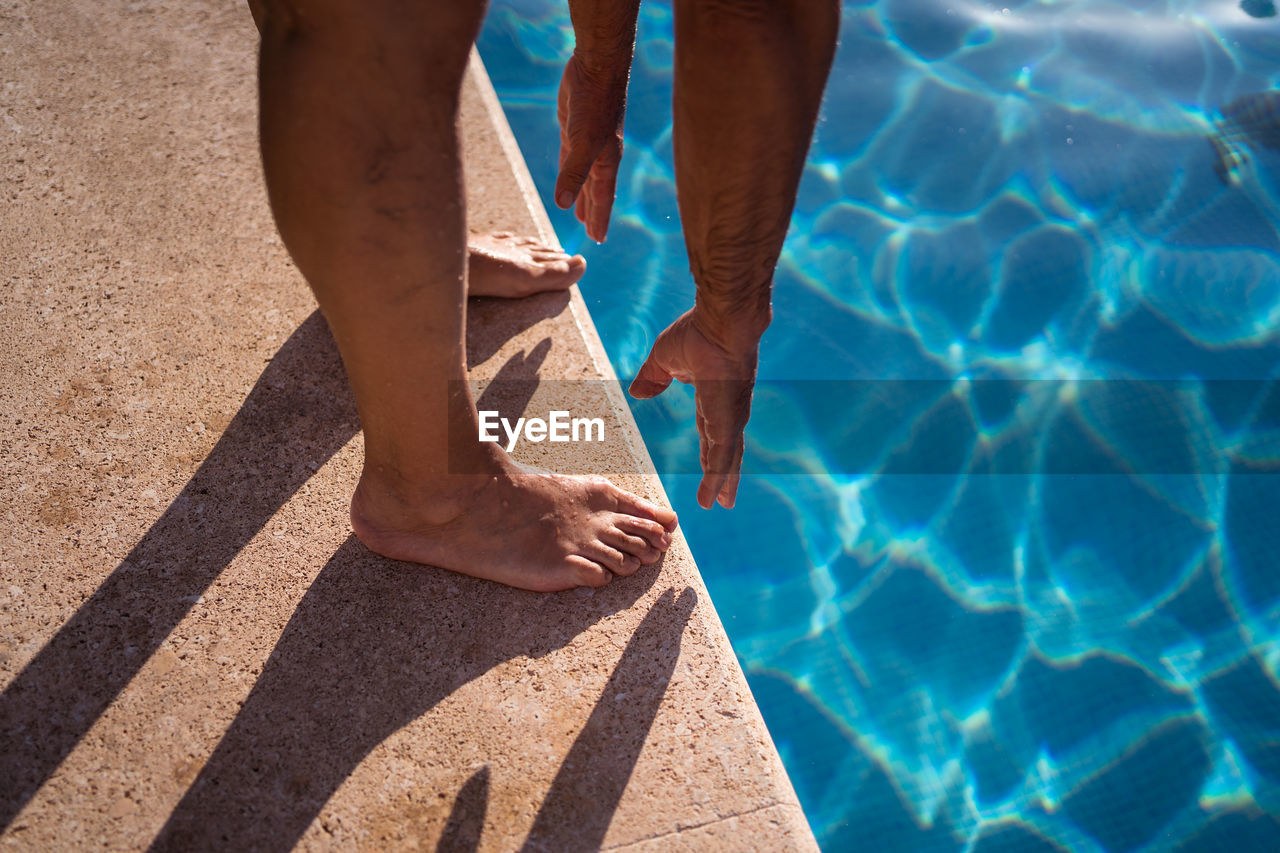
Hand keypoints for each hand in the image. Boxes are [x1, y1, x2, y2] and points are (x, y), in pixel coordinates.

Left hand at [555, 52, 627, 241]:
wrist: (597, 67)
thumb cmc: (595, 103)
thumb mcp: (583, 141)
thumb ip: (573, 172)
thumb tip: (561, 204)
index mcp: (606, 162)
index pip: (602, 199)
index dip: (600, 220)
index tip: (598, 240)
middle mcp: (599, 155)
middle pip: (595, 192)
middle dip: (593, 212)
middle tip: (591, 233)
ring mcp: (587, 142)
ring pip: (583, 177)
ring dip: (581, 195)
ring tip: (578, 213)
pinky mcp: (574, 129)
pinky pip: (572, 158)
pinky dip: (570, 172)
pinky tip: (567, 179)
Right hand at [629, 310, 758, 508]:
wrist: (720, 324)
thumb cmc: (698, 333)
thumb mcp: (665, 360)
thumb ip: (652, 377)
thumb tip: (638, 392)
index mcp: (713, 395)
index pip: (711, 428)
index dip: (709, 448)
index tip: (707, 463)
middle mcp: (726, 410)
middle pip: (724, 449)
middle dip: (723, 472)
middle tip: (724, 495)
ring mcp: (729, 418)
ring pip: (727, 459)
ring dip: (724, 483)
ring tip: (723, 504)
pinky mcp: (728, 424)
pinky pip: (723, 459)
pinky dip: (719, 480)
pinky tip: (715, 499)